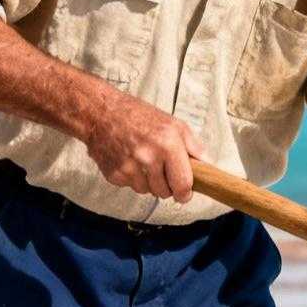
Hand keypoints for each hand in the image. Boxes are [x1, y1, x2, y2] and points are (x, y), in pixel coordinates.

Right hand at [82, 93, 205, 202]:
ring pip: (147, 191)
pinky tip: (129, 161)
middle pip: (165, 192)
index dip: (185, 193)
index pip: (182, 184)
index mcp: (168, 144)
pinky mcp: (115, 174)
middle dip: (166, 186)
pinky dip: (132, 178)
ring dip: (148, 182)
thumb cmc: (138, 116)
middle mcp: (149, 157)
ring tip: (143, 161)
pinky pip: (131, 187)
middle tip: (161, 170)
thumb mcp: (172, 123)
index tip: (185, 193)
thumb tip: (205, 164)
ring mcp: (130, 167)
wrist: (101, 113)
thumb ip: (192, 145)